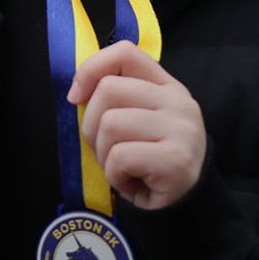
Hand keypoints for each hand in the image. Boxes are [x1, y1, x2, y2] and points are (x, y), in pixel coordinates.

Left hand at [69, 43, 206, 210]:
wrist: (182, 207)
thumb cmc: (148, 161)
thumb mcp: (134, 121)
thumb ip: (114, 98)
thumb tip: (76, 94)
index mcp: (167, 86)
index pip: (125, 52)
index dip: (91, 69)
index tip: (76, 98)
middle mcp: (179, 102)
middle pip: (109, 90)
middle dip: (92, 125)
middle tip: (107, 150)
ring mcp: (182, 129)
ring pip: (111, 124)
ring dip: (103, 154)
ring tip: (121, 167)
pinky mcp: (176, 159)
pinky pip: (120, 156)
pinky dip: (114, 174)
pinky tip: (130, 182)